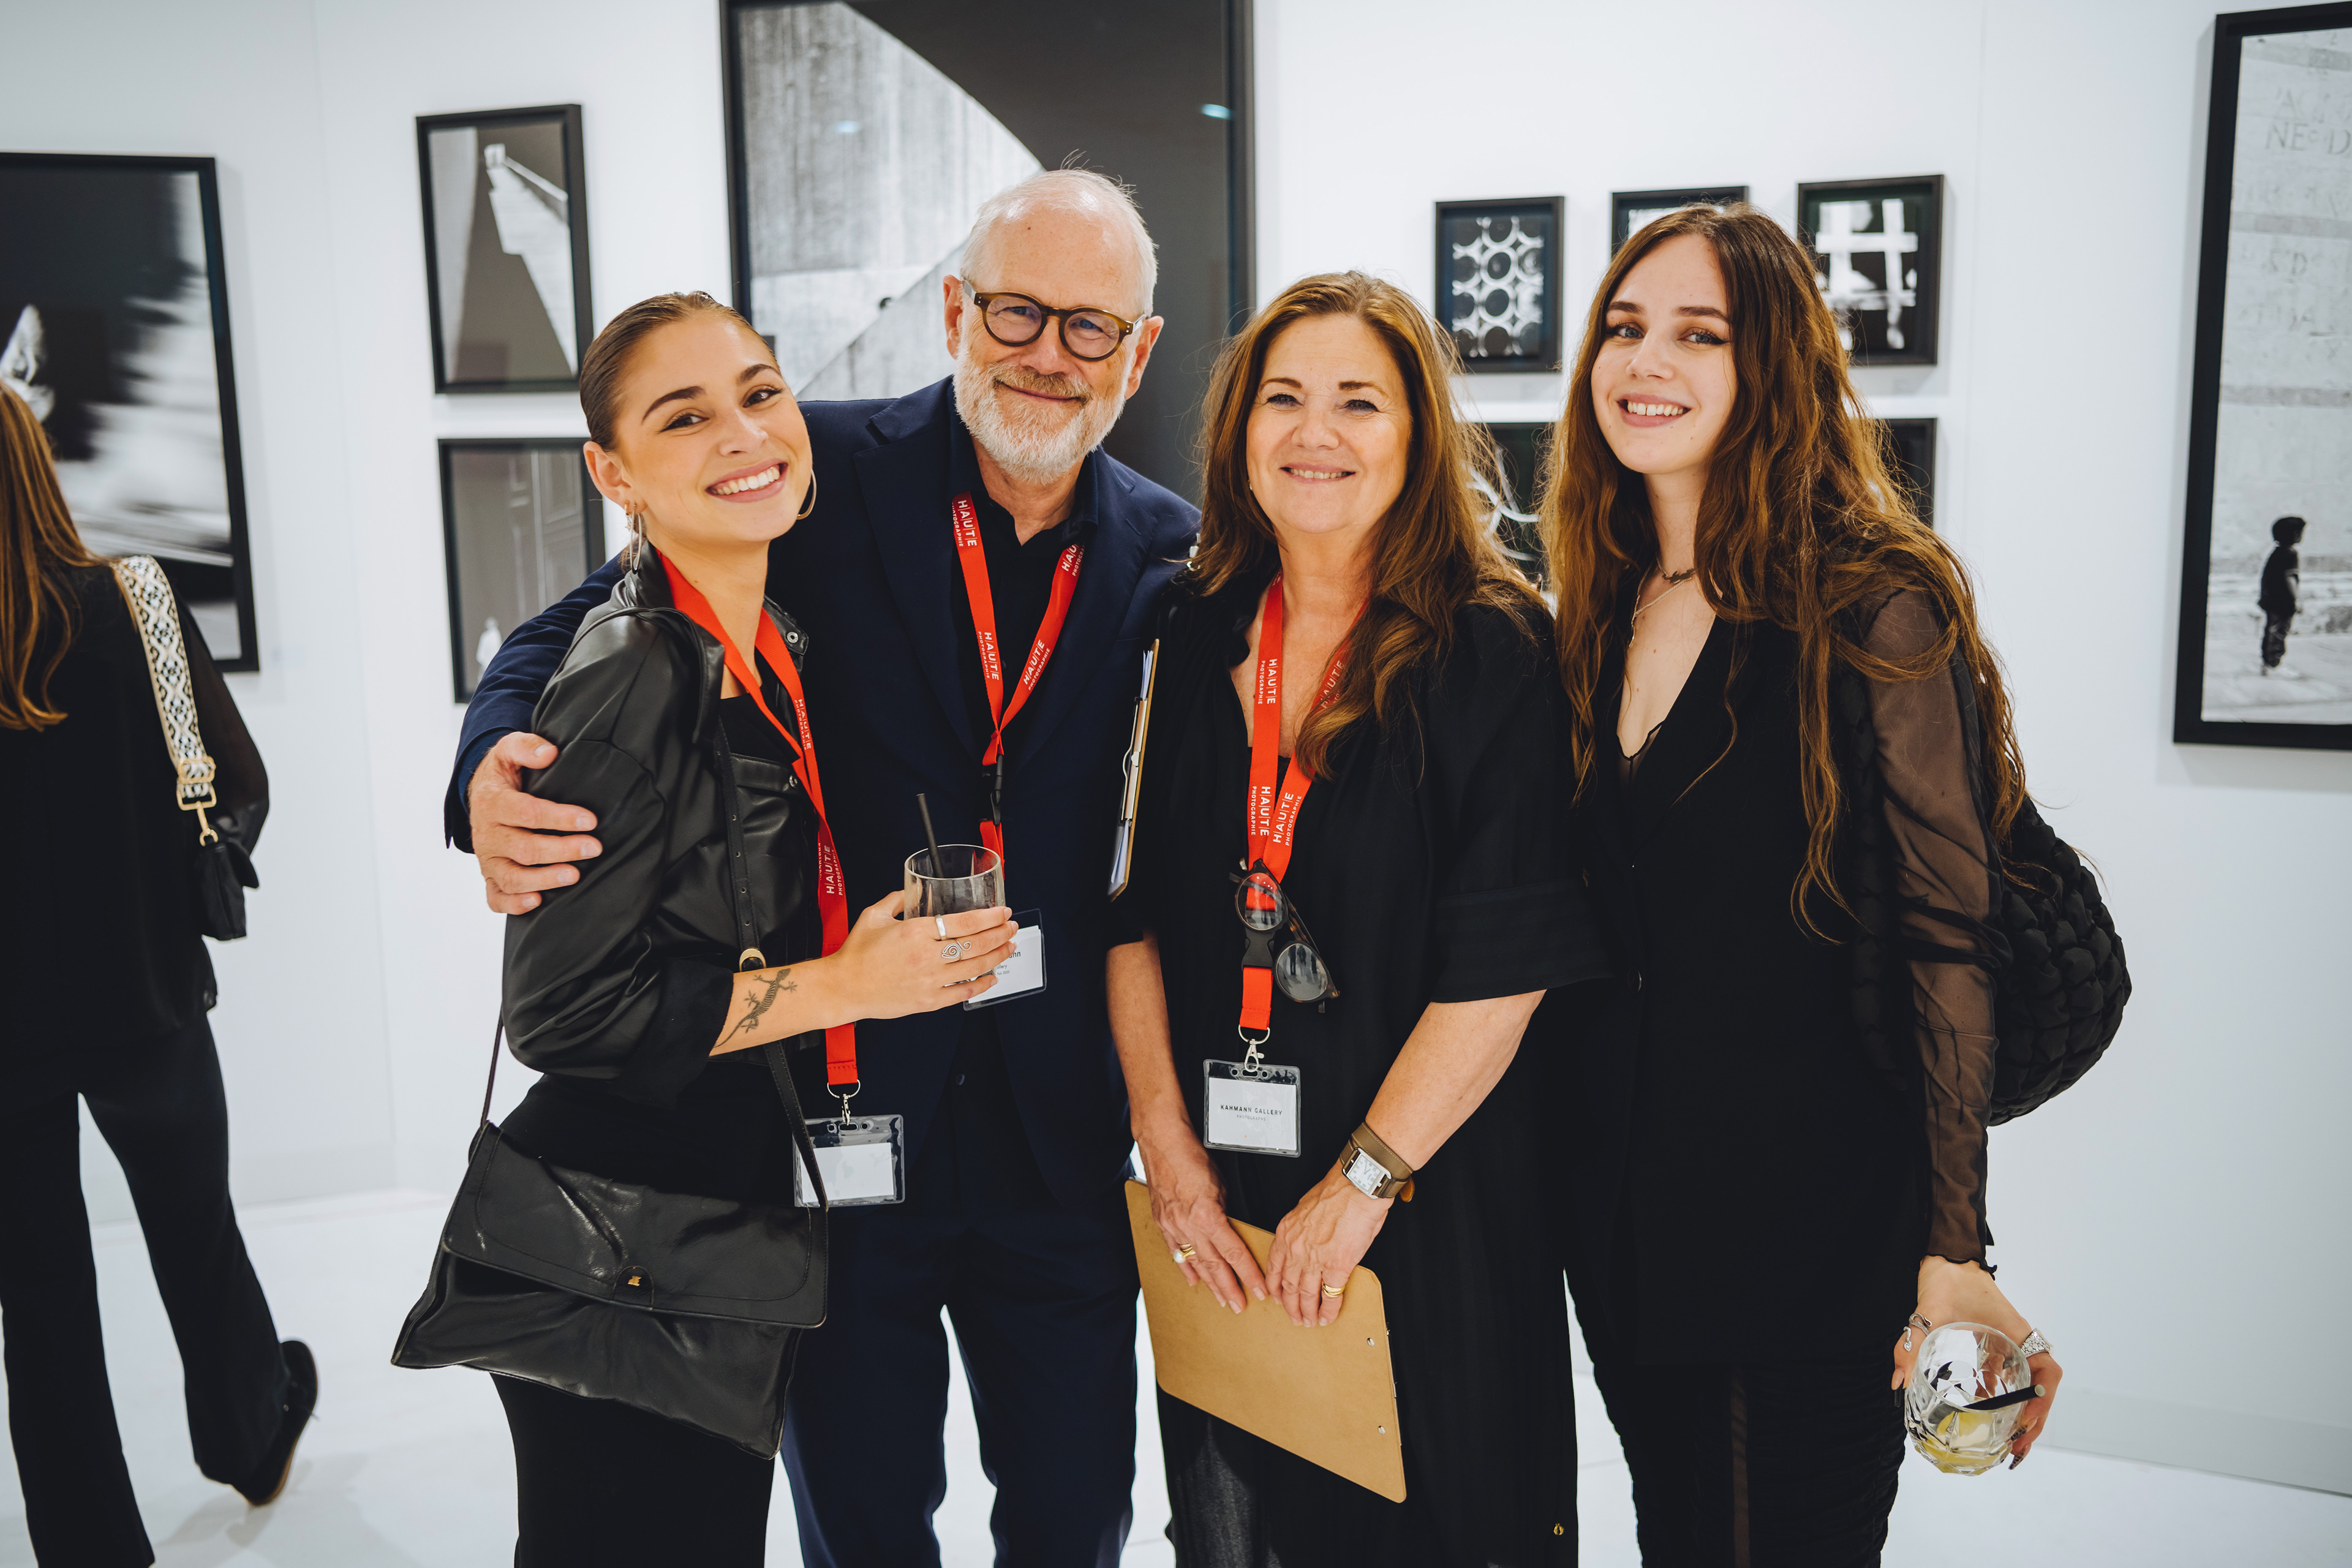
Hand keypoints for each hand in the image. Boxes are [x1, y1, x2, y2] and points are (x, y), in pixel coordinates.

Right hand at [470, 733, 600, 913]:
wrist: (482, 794)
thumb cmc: (505, 773)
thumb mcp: (510, 750)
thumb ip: (527, 746)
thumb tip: (549, 753)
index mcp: (491, 801)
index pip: (527, 812)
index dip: (560, 817)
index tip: (590, 819)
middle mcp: (486, 834)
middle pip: (523, 848)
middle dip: (562, 849)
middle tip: (594, 848)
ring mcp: (487, 859)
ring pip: (511, 877)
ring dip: (544, 879)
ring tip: (575, 876)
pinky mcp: (490, 876)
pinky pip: (495, 897)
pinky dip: (513, 904)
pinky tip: (538, 902)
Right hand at [823, 892, 1015, 1020]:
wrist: (842, 987)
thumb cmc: (856, 954)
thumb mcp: (875, 915)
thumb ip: (898, 899)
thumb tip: (915, 890)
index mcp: (915, 932)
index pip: (964, 922)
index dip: (989, 917)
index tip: (1002, 912)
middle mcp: (926, 956)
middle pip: (975, 944)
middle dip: (999, 934)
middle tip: (1011, 927)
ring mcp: (929, 981)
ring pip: (974, 967)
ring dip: (997, 956)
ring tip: (1009, 946)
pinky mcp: (927, 1001)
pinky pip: (962, 993)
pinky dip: (981, 985)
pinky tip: (992, 977)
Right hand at [1140, 1127, 1266, 1314]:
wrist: (1162, 1143)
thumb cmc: (1193, 1156)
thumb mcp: (1220, 1183)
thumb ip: (1225, 1209)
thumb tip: (1232, 1226)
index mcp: (1208, 1216)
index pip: (1234, 1253)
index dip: (1248, 1273)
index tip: (1260, 1289)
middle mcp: (1189, 1225)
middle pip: (1213, 1265)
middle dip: (1228, 1288)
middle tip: (1239, 1306)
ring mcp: (1173, 1226)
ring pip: (1194, 1262)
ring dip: (1209, 1283)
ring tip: (1220, 1300)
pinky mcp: (1162, 1221)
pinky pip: (1175, 1251)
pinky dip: (1185, 1267)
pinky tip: (1192, 1279)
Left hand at [1266, 1161, 1389, 1326]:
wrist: (1357, 1186)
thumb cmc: (1337, 1190)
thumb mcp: (1305, 1207)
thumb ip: (1300, 1227)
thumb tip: (1305, 1238)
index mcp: (1286, 1233)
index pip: (1273, 1267)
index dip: (1274, 1286)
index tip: (1275, 1296)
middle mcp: (1296, 1249)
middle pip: (1288, 1286)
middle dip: (1289, 1306)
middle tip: (1293, 1316)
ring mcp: (1316, 1260)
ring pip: (1306, 1295)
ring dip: (1307, 1312)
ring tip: (1309, 1322)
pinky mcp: (1338, 1267)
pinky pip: (1331, 1296)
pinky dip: (1329, 1311)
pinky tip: (1328, 1317)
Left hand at [1893, 1256, 2063, 1467]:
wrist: (1948, 1258)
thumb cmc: (1949, 1279)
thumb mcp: (1930, 1311)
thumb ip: (1911, 1344)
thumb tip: (1899, 1382)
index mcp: (2017, 1333)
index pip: (2047, 1372)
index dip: (2042, 1401)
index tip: (2025, 1422)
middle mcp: (2019, 1341)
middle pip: (2040, 1388)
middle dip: (2032, 1423)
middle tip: (2017, 1451)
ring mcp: (2008, 1344)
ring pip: (2025, 1386)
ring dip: (2020, 1415)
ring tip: (2008, 1445)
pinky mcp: (1993, 1346)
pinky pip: (2005, 1377)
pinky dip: (2000, 1398)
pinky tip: (1984, 1413)